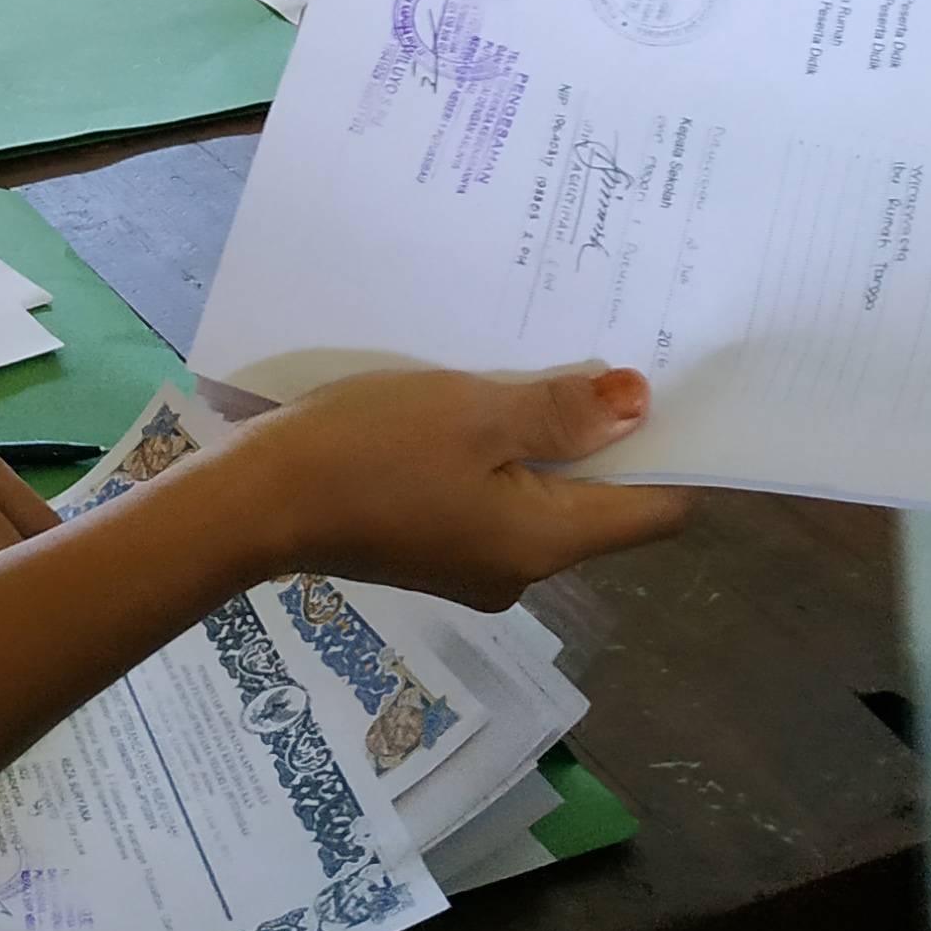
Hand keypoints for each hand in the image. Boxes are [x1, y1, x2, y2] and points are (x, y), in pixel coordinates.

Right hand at [217, 366, 686, 609]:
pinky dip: (496, 460)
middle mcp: (522, 570)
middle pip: (597, 505)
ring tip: (531, 374)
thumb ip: (562, 412)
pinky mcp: (431, 551)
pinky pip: (491, 502)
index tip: (669, 391)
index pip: (654, 511)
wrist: (257, 503)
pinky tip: (471, 413)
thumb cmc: (371, 451)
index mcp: (545, 542)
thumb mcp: (473, 413)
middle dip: (602, 437)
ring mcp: (472, 567)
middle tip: (597, 359)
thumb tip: (641, 404)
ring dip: (543, 444)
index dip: (673, 452)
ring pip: (539, 499)